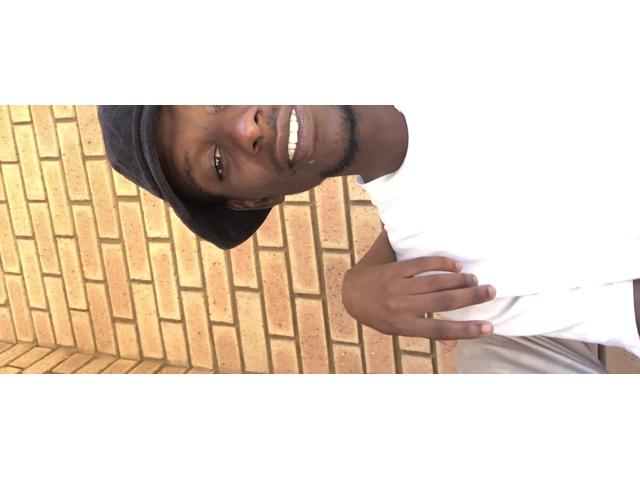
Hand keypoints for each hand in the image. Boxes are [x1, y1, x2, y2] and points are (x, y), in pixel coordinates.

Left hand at [342, 256, 495, 346]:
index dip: (466, 329)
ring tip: (476, 280)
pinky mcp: (393, 269)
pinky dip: (440, 264)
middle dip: (470, 297)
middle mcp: (401, 306)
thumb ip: (425, 333)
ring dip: (458, 280)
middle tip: (491, 292)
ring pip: (433, 282)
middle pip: (442, 302)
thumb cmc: (379, 314)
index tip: (489, 327)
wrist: (350, 293)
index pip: (440, 329)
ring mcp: (397, 286)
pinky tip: (455, 265)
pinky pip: (421, 264)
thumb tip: (454, 344)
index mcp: (404, 325)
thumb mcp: (398, 329)